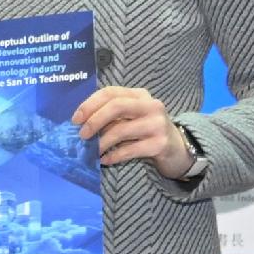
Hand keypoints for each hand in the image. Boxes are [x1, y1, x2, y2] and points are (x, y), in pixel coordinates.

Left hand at [74, 85, 201, 179]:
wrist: (178, 149)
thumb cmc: (147, 130)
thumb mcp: (132, 117)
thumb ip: (112, 115)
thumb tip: (82, 124)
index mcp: (140, 95)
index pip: (110, 92)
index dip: (90, 104)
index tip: (75, 119)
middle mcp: (151, 105)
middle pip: (116, 107)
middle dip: (95, 120)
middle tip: (82, 135)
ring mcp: (157, 124)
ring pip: (121, 130)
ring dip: (102, 143)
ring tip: (92, 152)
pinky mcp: (160, 144)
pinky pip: (130, 150)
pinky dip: (114, 155)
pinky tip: (105, 160)